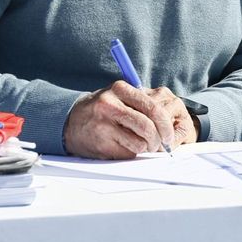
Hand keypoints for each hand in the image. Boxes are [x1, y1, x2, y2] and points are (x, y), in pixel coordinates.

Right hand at [63, 81, 194, 158]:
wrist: (72, 122)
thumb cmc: (104, 110)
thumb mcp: (120, 97)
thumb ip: (142, 104)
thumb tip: (168, 123)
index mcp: (120, 89)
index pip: (152, 107)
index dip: (166, 124)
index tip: (169, 134)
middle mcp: (110, 105)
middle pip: (148, 126)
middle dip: (160, 139)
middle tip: (162, 144)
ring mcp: (104, 125)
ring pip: (140, 142)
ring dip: (147, 148)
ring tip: (145, 145)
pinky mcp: (101, 142)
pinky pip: (128, 152)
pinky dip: (133, 152)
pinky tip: (127, 147)